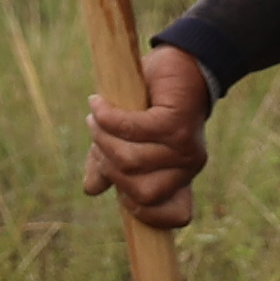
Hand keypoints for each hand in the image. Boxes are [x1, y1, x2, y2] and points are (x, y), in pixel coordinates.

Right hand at [88, 42, 217, 229]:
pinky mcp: (175, 122)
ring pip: (131, 160)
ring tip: (95, 117)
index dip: (146, 213)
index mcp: (180, 177)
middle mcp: (188, 168)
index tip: (121, 192)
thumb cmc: (151, 104)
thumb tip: (91, 189)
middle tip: (99, 138)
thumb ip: (109, 165)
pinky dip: (108, 117)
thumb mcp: (126, 139)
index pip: (177, 215)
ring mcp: (184, 147)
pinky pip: (133, 130)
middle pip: (140, 192)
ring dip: (103, 137)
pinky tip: (98, 104)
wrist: (179, 65)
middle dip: (110, 168)